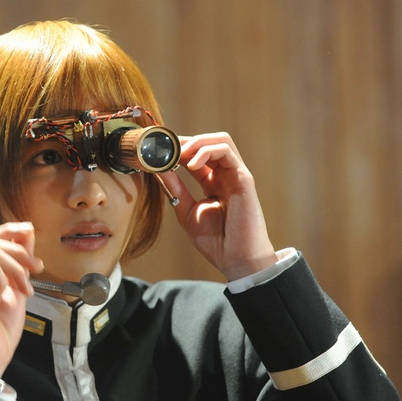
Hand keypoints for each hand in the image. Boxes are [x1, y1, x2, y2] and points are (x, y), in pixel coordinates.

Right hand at [0, 222, 43, 388]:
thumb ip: (18, 260)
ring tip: (25, 290)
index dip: (7, 231)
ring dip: (18, 269)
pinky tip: (4, 298)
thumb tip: (26, 231)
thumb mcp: (14, 287)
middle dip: (19, 251)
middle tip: (37, 268)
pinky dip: (6, 280)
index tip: (29, 232)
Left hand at [158, 133, 276, 280]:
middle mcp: (225, 175)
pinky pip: (226, 152)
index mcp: (213, 182)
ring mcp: (236, 175)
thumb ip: (175, 189)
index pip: (196, 155)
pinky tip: (191, 163)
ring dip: (197, 142)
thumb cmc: (216, 241)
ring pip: (220, 140)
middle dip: (186, 141)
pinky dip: (207, 151)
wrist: (237, 260)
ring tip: (179, 154)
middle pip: (209, 142)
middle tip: (167, 149)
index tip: (158, 152)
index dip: (178, 149)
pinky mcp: (243, 178)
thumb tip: (160, 169)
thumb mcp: (186, 211)